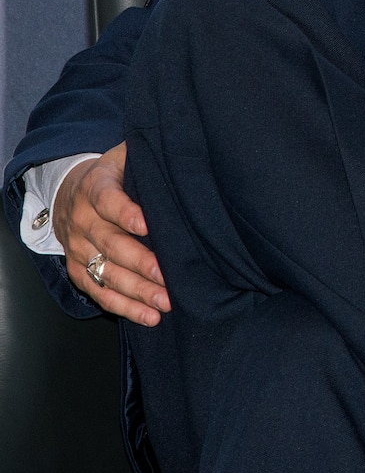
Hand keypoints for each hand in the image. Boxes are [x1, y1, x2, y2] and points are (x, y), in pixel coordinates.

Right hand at [51, 144, 169, 325]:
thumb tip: (185, 157)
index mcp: (95, 186)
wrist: (70, 193)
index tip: (146, 224)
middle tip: (167, 276)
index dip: (124, 211)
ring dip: (136, 291)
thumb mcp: (125, 156)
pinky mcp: (78, 270)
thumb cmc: (114, 175)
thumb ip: (148, 156)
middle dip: (140, 262)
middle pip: (110, 244)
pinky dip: (124, 307)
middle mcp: (82, 219)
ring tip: (165, 302)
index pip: (107, 199)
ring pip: (106, 272)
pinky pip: (99, 292)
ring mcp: (77, 248)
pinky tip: (149, 316)